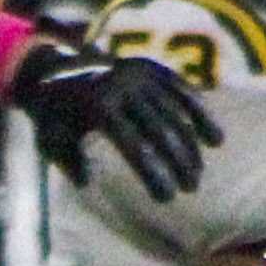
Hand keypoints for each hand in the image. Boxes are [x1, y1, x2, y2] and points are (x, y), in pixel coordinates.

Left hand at [3, 38, 218, 201]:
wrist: (52, 70)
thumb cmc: (52, 119)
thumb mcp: (49, 141)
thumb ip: (69, 162)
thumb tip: (89, 182)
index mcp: (96, 106)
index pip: (132, 144)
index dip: (152, 172)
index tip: (166, 197)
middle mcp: (122, 86)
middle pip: (160, 129)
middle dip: (178, 161)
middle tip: (190, 189)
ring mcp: (139, 74)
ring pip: (176, 111)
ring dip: (191, 145)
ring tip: (196, 176)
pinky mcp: (152, 68)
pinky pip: (182, 91)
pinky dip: (200, 113)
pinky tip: (215, 140)